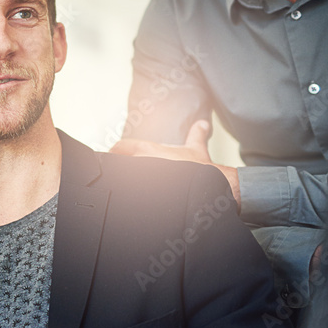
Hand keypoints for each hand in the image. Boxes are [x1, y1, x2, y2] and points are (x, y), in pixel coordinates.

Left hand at [110, 120, 240, 207]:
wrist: (213, 186)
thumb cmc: (202, 169)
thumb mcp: (197, 148)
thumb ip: (196, 134)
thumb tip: (202, 124)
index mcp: (148, 150)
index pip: (120, 147)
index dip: (115, 152)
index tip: (114, 158)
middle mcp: (141, 163)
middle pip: (116, 166)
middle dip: (117, 171)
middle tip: (118, 176)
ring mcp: (142, 181)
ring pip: (122, 182)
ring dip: (122, 184)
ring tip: (123, 190)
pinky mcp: (146, 196)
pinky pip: (131, 197)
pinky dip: (130, 198)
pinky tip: (132, 203)